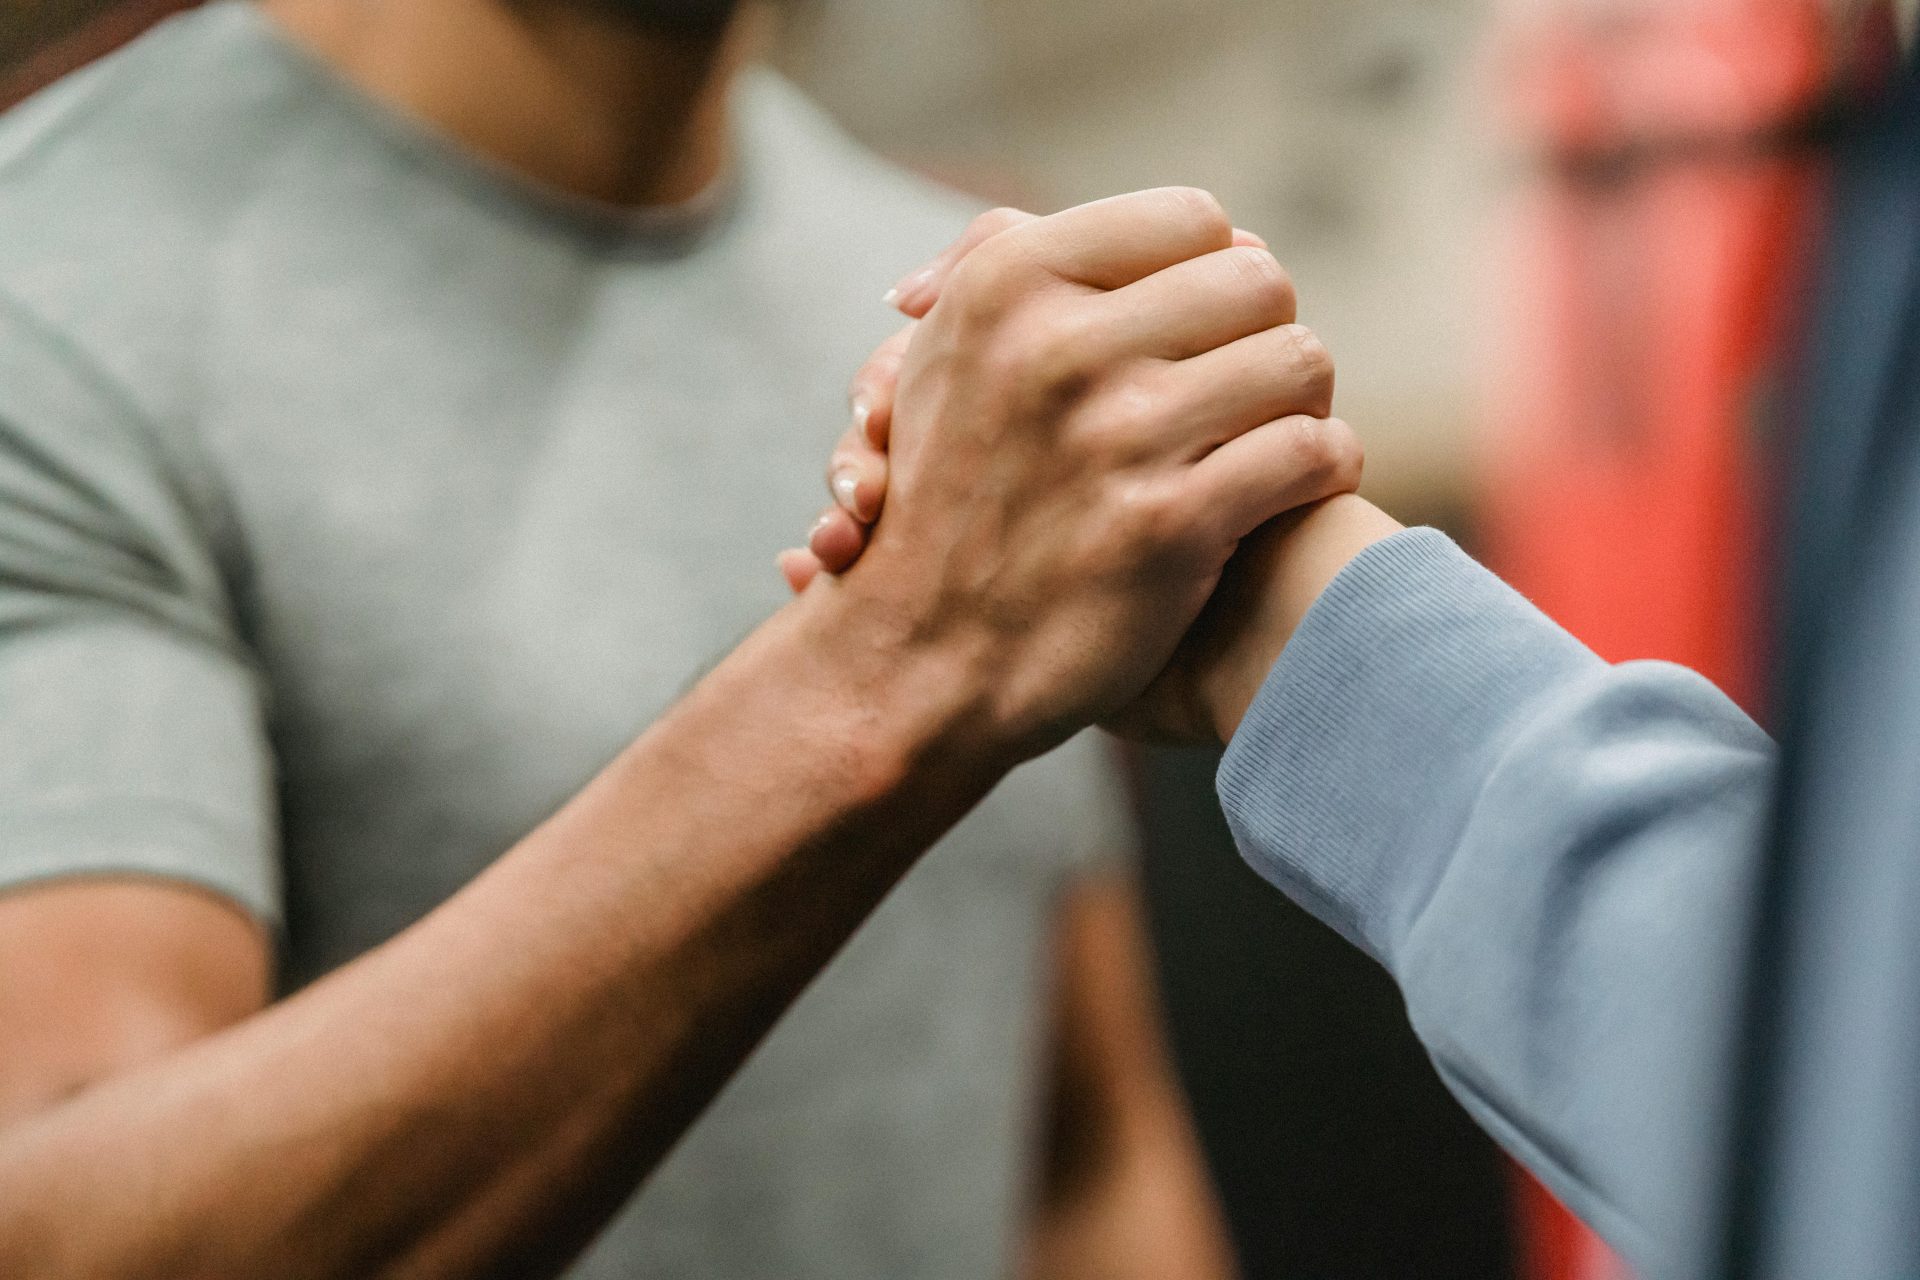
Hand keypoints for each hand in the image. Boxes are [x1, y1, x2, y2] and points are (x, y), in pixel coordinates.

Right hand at [788, 188, 1362, 758]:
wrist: (917, 662)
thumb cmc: (950, 503)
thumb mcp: (946, 356)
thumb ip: (1031, 266)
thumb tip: (1184, 229)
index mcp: (1005, 285)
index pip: (1191, 218)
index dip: (1215, 273)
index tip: (1203, 330)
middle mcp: (1058, 346)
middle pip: (1259, 280)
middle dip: (1264, 335)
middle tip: (1248, 387)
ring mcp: (1115, 436)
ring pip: (1298, 360)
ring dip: (1302, 402)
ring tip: (1274, 436)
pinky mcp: (1167, 525)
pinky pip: (1313, 452)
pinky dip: (1324, 468)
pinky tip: (1294, 488)